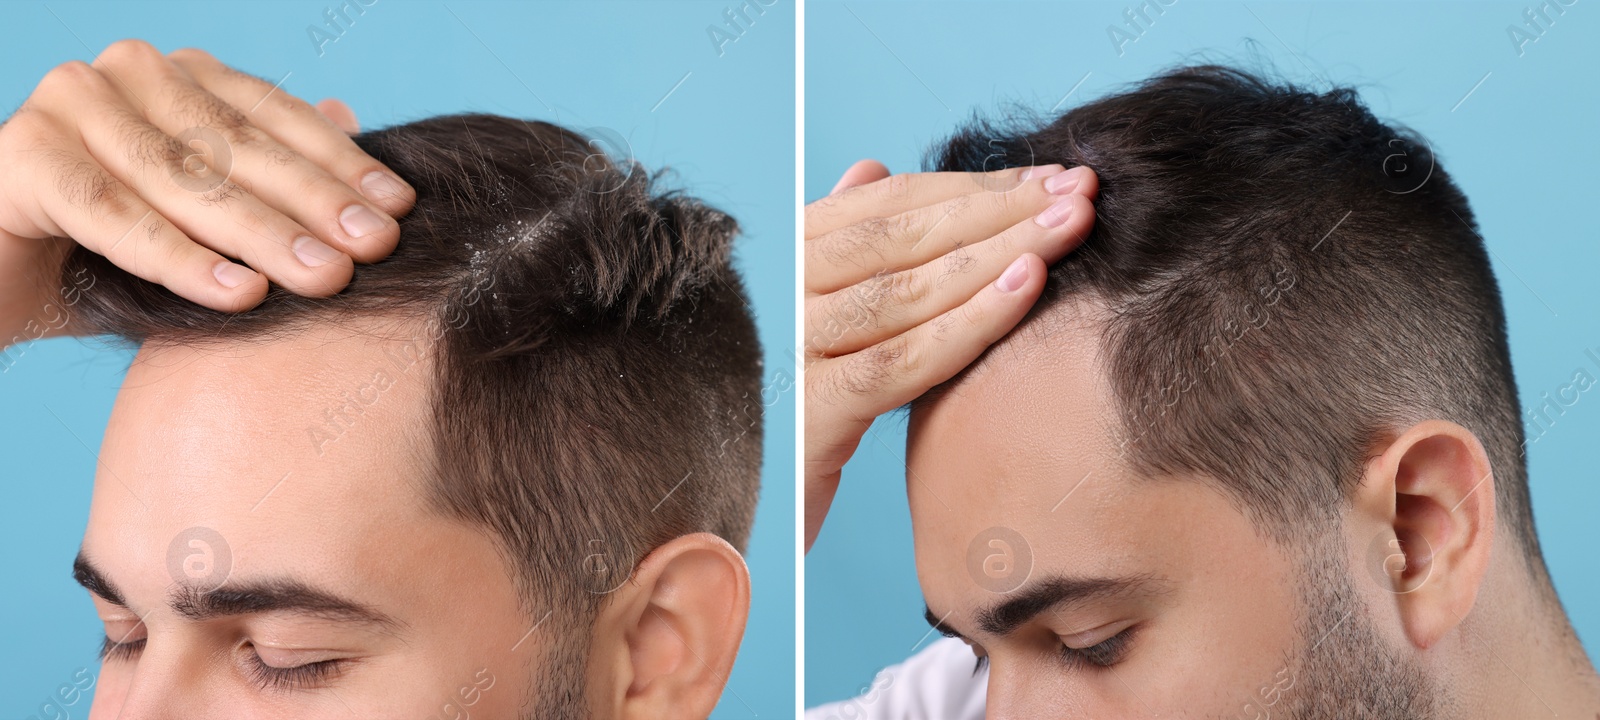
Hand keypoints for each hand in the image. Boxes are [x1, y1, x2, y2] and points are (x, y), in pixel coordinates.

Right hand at [0, 39, 414, 346]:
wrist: (0, 280)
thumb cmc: (111, 249)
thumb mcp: (202, 214)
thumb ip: (263, 166)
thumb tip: (352, 119)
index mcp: (179, 77)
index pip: (276, 118)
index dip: (342, 164)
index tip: (400, 212)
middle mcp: (124, 75)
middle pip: (239, 147)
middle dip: (314, 203)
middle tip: (374, 249)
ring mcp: (69, 106)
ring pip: (187, 181)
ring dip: (262, 234)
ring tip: (324, 278)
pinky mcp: (22, 156)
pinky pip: (117, 217)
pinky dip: (182, 260)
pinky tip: (241, 296)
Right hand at [803, 159, 1098, 550]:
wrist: (747, 503)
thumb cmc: (796, 408)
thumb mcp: (817, 318)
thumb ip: (844, 245)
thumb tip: (870, 170)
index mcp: (789, 256)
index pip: (892, 201)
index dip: (979, 185)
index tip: (1054, 177)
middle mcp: (784, 291)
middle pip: (906, 235)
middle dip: (1004, 209)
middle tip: (1082, 193)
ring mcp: (793, 349)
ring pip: (910, 289)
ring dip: (1001, 252)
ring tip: (1072, 230)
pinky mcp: (811, 412)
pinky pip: (903, 360)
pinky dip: (970, 321)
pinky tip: (1027, 290)